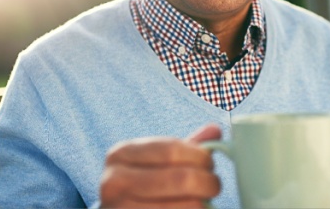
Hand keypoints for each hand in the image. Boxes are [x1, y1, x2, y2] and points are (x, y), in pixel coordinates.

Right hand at [100, 124, 221, 207]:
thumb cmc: (143, 185)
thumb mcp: (157, 161)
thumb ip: (185, 147)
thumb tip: (215, 129)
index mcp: (121, 154)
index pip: (171, 150)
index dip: (199, 156)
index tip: (210, 163)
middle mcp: (114, 182)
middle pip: (181, 179)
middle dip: (207, 181)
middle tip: (214, 185)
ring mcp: (121, 208)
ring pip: (184, 206)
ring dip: (203, 203)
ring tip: (205, 201)